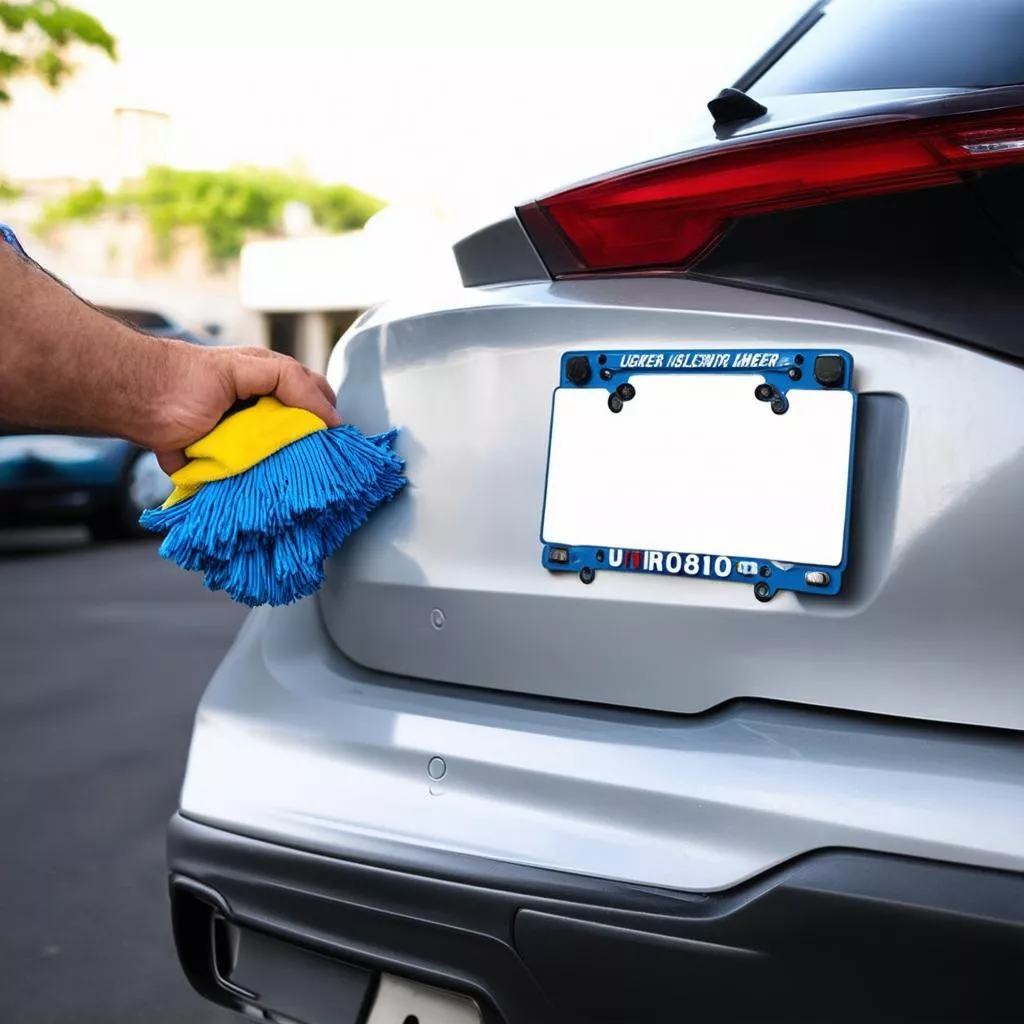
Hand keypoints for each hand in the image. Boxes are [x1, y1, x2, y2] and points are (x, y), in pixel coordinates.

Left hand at [151, 343, 341, 474]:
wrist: (140, 401)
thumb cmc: (190, 378)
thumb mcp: (248, 368)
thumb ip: (290, 382)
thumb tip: (328, 419)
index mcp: (269, 385)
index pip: (314, 400)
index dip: (328, 417)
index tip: (337, 442)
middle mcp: (259, 412)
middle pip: (299, 435)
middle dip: (310, 450)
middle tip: (319, 463)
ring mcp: (243, 440)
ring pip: (279, 460)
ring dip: (288, 472)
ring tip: (298, 483)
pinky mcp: (224, 465)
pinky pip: (250, 480)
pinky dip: (260, 489)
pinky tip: (270, 494)